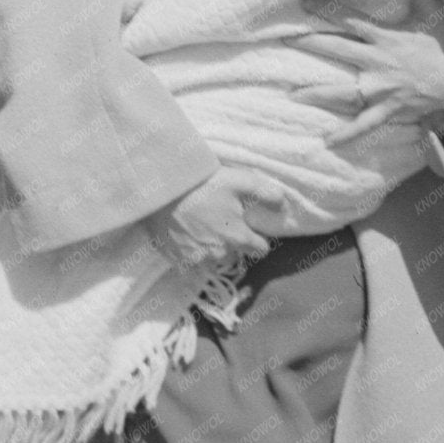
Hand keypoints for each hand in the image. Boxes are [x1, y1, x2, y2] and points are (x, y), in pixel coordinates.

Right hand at [149, 166, 278, 269]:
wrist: (159, 189)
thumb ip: (266, 193)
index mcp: (239, 238)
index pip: (261, 248)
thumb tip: (285, 205)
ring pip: (214, 258)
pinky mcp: (177, 260)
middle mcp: (221, 254)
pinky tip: (184, 234)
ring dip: (211, 248)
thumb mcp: (237, 180)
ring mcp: (198, 259)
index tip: (245, 225)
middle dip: (232, 242)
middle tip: (219, 221)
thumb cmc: (200, 184)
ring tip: (200, 226)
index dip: (255, 236)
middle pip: (237, 254)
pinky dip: (190, 251)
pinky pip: (192, 262)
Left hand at [298, 0, 443, 144]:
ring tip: (291, 94)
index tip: (302, 2)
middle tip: (283, 40)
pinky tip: (328, 141)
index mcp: (385, 37)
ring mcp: (383, 89)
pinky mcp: (391, 109)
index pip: (350, 19)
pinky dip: (348, 133)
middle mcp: (379, 62)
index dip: (326, 9)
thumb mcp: (432, 11)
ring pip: (344, 91)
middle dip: (309, 44)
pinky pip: (366, 123)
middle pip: (337, 50)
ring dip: (318, 93)